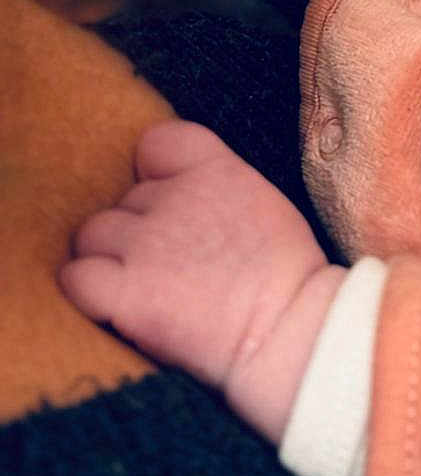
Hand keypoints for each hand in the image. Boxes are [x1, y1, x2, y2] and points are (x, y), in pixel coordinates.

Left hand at [60, 121, 341, 442]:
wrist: (290, 332)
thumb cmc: (288, 279)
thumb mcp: (264, 206)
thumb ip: (219, 190)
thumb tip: (187, 202)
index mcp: (216, 170)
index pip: (157, 143)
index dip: (154, 173)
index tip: (169, 201)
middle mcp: (174, 198)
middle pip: (124, 199)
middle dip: (138, 228)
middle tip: (166, 265)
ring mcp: (146, 243)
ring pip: (92, 234)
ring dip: (106, 257)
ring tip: (137, 286)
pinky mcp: (124, 291)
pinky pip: (76, 277)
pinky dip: (86, 291)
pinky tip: (113, 306)